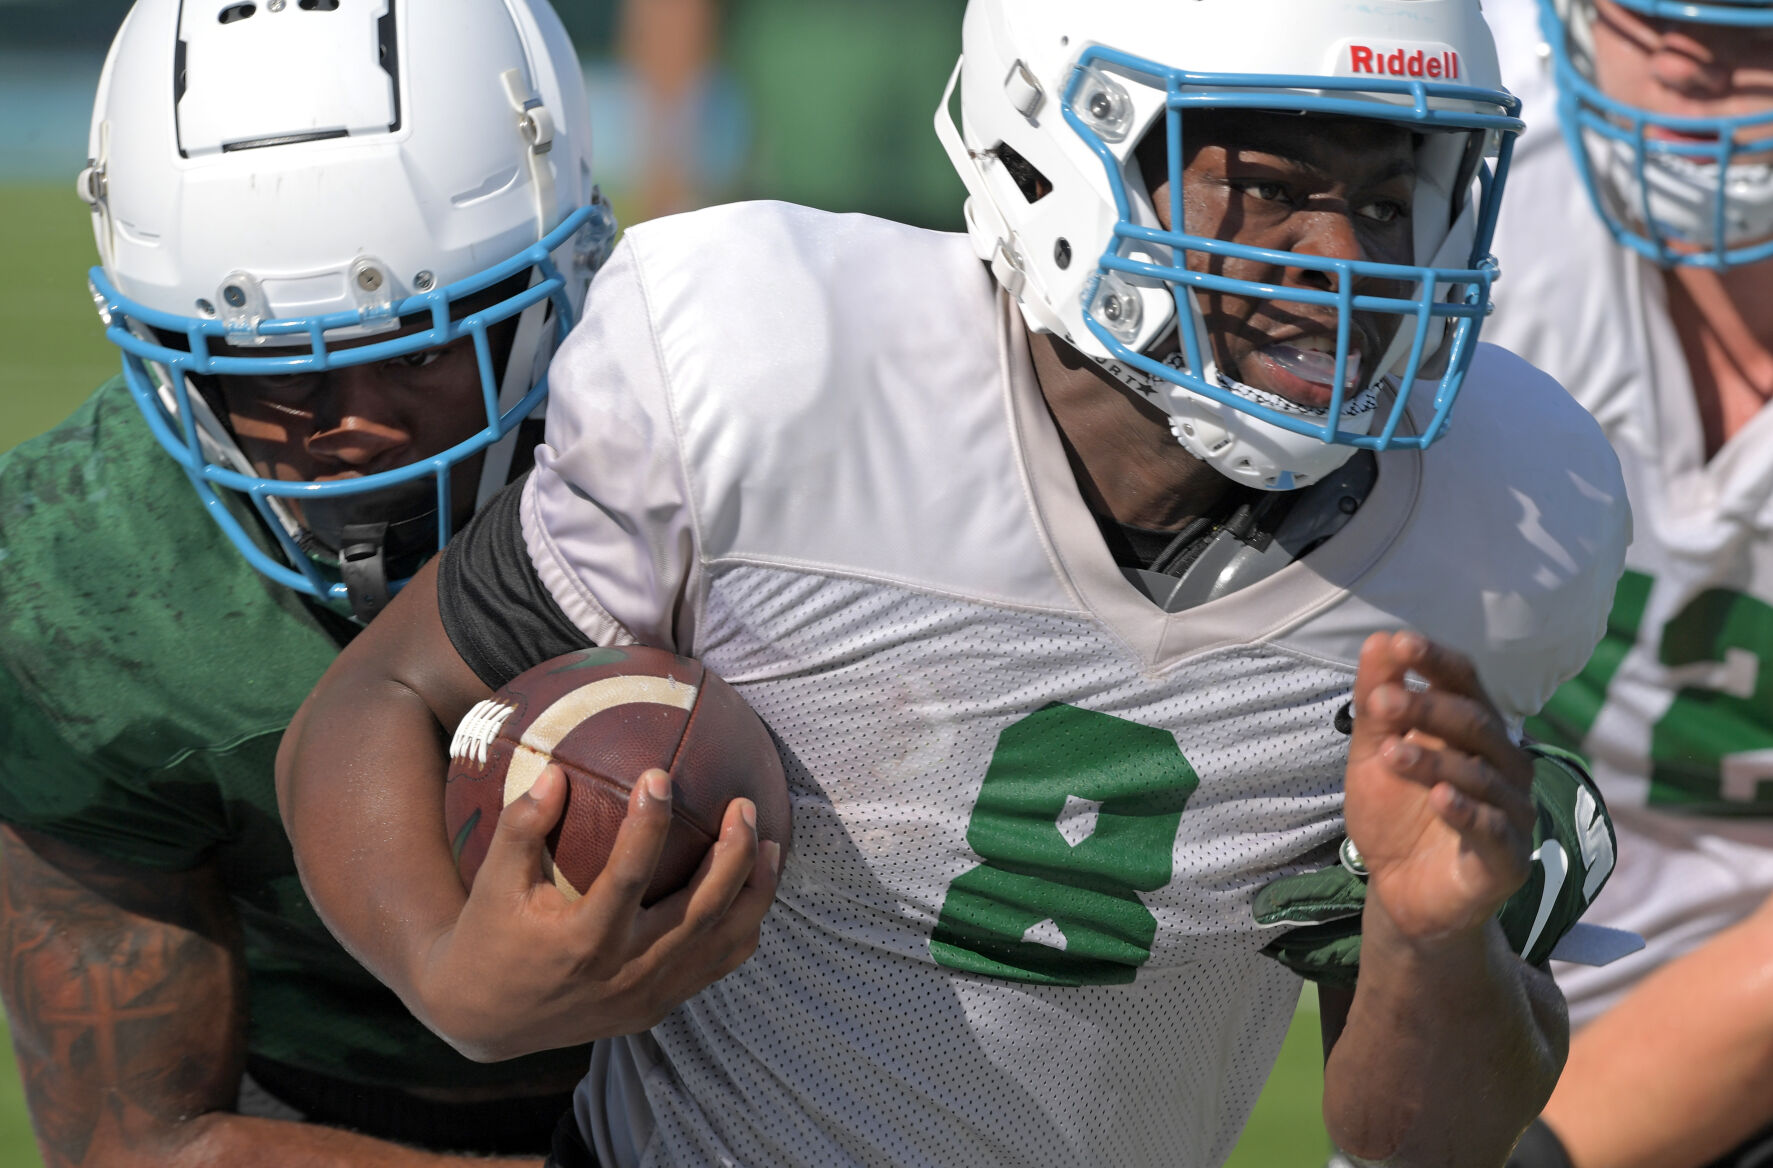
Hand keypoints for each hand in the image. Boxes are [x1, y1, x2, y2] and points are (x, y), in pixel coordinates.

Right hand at [415, 765, 780, 1060]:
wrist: (487, 1020)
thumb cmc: (488, 939)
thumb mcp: (491, 884)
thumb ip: (521, 827)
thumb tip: (554, 771)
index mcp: (583, 941)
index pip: (628, 875)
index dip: (647, 824)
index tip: (659, 774)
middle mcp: (626, 971)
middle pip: (700, 911)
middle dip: (732, 856)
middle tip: (744, 805)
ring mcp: (649, 994)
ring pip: (722, 942)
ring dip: (754, 892)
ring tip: (770, 843)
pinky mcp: (660, 1005)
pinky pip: (716, 966)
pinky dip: (741, 927)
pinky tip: (751, 889)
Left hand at [1344, 631, 1535, 942]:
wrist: (1400, 891)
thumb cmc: (1394, 814)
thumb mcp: (1373, 755)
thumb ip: (1376, 704)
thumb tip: (1378, 641)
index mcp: (1473, 731)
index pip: (1465, 683)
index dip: (1437, 662)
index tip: (1402, 643)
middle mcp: (1504, 763)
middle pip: (1475, 724)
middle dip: (1427, 709)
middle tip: (1382, 702)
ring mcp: (1512, 810)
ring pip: (1482, 774)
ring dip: (1434, 760)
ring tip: (1391, 752)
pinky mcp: (1509, 858)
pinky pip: (1494, 829)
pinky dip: (1467, 811)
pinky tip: (1439, 799)